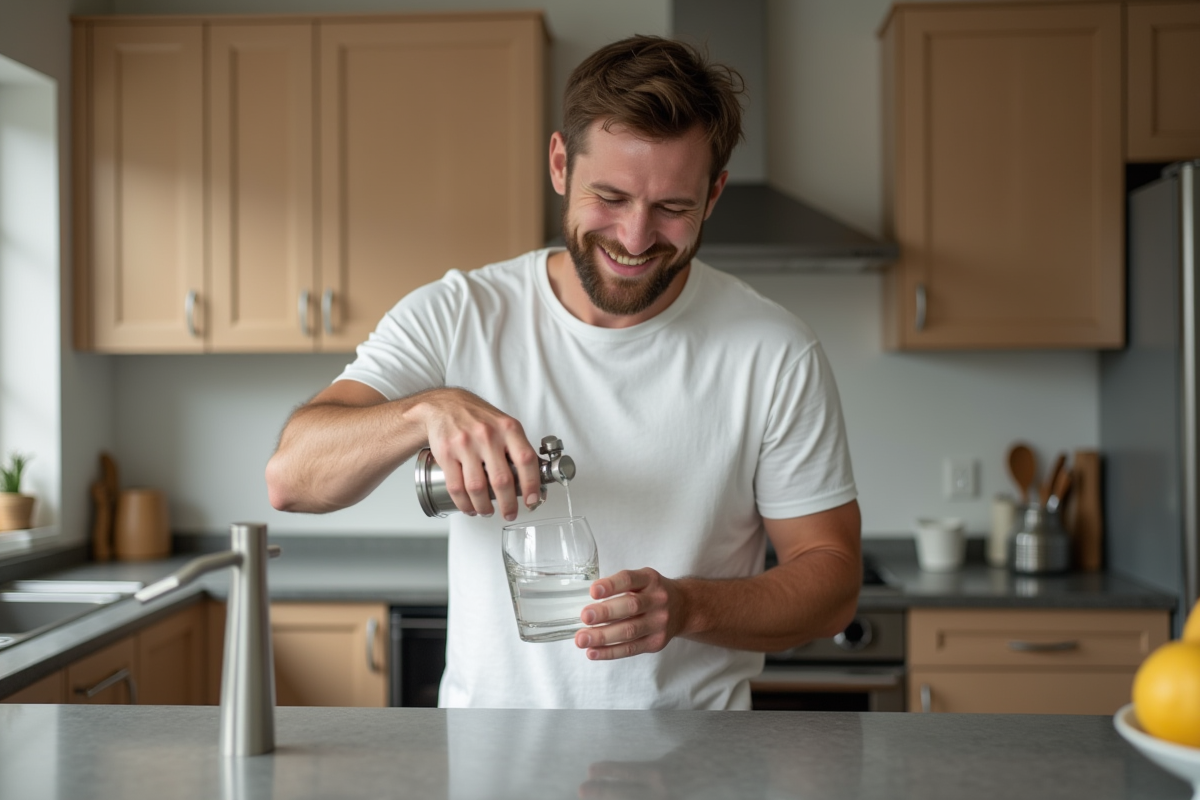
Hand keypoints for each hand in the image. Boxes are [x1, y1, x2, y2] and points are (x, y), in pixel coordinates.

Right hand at [419, 388, 541, 520]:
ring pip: (477, 488)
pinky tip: (469, 507)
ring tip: (487, 511)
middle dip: (508, 504)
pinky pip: (457, 487)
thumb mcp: (504, 424)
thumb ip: (518, 448)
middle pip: (502, 480)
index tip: (532, 500)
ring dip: (484, 507)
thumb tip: (534, 479)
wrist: (444, 406)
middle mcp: (488, 435)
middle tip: (510, 513)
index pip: (526, 460)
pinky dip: (464, 503)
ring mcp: (465, 444)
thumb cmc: (478, 418)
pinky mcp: (446, 453)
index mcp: (508, 428)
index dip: (532, 484)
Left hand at [574, 568, 685, 659]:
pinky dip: (610, 652)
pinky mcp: (656, 642)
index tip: (593, 591)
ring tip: (582, 639)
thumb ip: (619, 586)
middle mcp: (657, 600)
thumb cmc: (651, 592)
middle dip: (605, 613)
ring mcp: (659, 623)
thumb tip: (588, 603)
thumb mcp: (641, 579)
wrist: (683, 608)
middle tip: (584, 617)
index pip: (629, 579)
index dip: (611, 585)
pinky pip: (631, 649)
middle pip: (631, 606)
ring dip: (603, 637)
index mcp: (650, 580)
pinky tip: (593, 652)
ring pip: (629, 631)